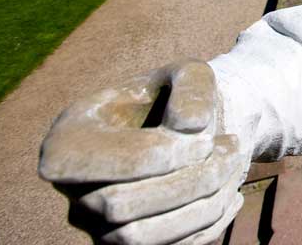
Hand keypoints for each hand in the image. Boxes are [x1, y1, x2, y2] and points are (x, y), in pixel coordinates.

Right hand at [39, 60, 248, 244]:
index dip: (164, 152)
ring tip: (233, 164)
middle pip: (119, 205)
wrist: (190, 132)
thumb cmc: (180, 99)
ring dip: (203, 204)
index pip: (110, 161)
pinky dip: (208, 223)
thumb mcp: (189, 73)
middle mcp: (72, 192)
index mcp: (68, 141)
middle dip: (190, 177)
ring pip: (140, 238)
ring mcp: (96, 227)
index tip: (203, 132)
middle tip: (230, 146)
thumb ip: (192, 85)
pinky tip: (230, 193)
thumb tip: (189, 126)